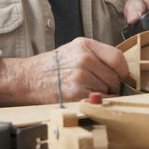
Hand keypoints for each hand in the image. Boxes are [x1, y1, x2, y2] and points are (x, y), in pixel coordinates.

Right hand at [0, 37, 127, 105]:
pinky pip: (99, 101)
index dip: (122, 70)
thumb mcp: (74, 50)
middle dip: (111, 85)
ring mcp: (80, 76)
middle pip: (115, 76)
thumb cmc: (53, 67)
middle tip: (97, 86)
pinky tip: (82, 98)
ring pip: (108, 90)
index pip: (118, 57)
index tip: (119, 76)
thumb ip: (97, 56)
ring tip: (84, 90)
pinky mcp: (75, 94)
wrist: (27, 79)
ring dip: (102, 95)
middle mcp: (84, 58)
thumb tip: (121, 71)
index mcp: (85, 45)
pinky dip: (95, 103)